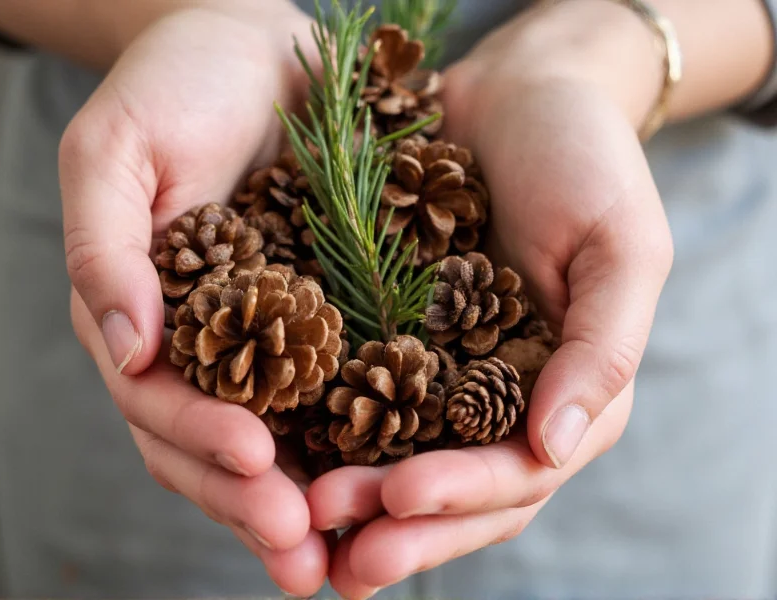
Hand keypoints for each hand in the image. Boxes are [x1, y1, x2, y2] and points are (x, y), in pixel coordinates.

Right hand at [60, 4, 328, 594]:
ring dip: (305, 500)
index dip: (199, 438)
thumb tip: (125, 350)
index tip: (253, 461)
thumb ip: (106, 250)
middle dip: (253, 500)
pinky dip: (353, 445)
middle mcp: (205, 343)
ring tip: (343, 553)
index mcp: (146, 315)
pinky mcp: (326, 322)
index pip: (158, 402)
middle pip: (215, 446)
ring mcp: (267, 340)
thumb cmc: (178, 86)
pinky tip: (387, 483)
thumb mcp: (118, 153)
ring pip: (278, 441)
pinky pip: (337, 395)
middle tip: (300, 549)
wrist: (260, 51)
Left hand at [308, 3, 673, 596]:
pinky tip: (276, 453)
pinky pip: (352, 391)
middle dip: (397, 526)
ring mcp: (437, 369)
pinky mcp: (386, 333)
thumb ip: (603, 349)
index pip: (517, 472)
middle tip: (335, 548)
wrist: (519, 92)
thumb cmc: (584, 159)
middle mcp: (496, 395)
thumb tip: (559, 444)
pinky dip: (318, 429)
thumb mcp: (620, 246)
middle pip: (451, 488)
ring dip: (351, 498)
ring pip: (394, 454)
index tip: (398, 498)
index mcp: (561, 390)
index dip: (461, 495)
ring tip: (295, 522)